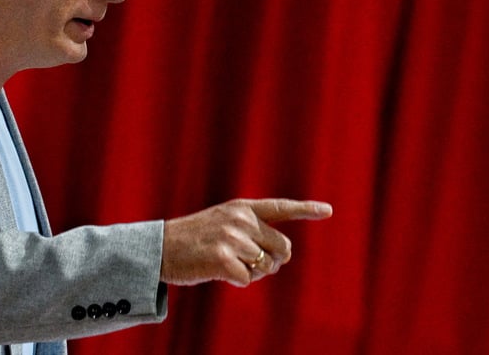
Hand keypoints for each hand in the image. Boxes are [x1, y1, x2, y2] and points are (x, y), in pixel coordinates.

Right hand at [160, 198, 332, 286]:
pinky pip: (248, 280)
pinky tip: (218, 271)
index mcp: (241, 208)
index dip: (306, 210)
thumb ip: (251, 231)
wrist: (160, 247)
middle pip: (282, 248)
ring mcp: (231, 238)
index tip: (328, 210)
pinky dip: (237, 281)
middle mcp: (240, 219)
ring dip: (251, 272)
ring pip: (266, 267)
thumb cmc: (194, 239)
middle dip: (273, 261)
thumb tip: (279, 257)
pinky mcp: (223, 259)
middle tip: (249, 262)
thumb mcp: (222, 222)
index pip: (280, 207)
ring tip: (226, 263)